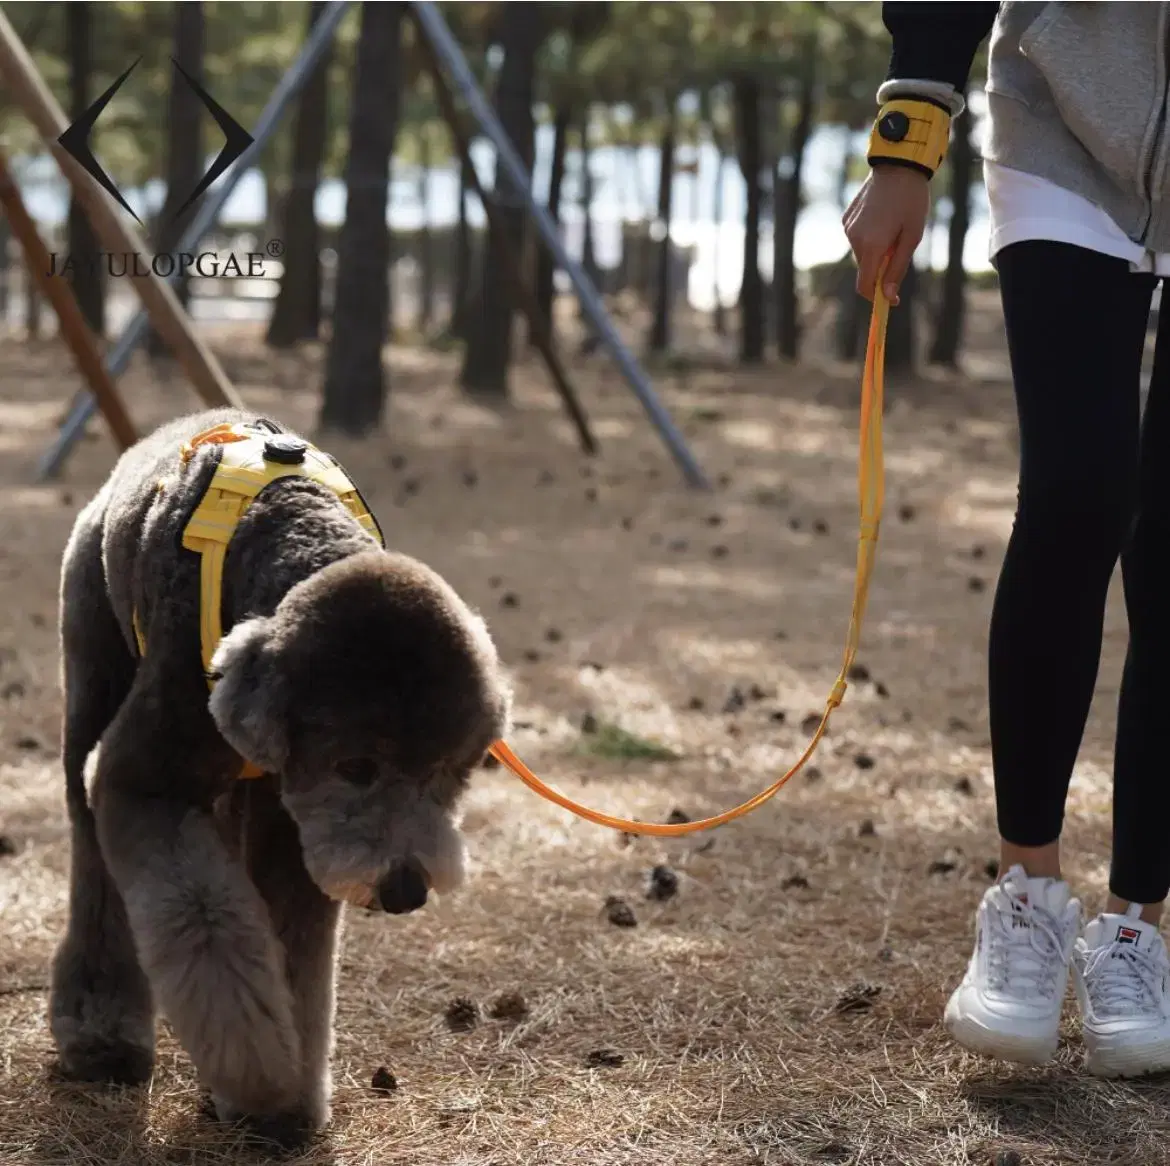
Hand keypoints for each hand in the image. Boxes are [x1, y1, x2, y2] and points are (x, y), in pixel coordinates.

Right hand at [843, 165, 930, 305]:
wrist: (898, 164)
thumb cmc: (911, 200)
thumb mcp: (912, 236)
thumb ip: (898, 268)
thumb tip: (888, 296)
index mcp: (872, 246)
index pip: (865, 286)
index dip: (876, 297)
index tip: (891, 299)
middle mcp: (854, 239)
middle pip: (865, 269)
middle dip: (880, 268)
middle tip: (901, 247)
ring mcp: (848, 228)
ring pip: (861, 253)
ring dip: (876, 250)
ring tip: (893, 226)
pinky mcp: (846, 218)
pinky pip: (857, 237)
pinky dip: (869, 236)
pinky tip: (882, 217)